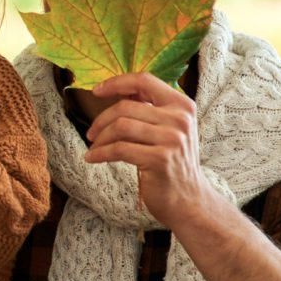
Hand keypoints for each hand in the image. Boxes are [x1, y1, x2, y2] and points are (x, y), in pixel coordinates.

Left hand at [85, 72, 204, 226]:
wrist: (188, 199)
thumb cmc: (171, 161)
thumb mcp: (168, 128)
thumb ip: (149, 108)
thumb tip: (117, 91)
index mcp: (182, 105)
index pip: (144, 80)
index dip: (116, 83)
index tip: (96, 91)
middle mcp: (180, 119)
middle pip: (125, 107)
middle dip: (101, 120)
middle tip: (91, 133)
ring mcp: (172, 139)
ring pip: (120, 126)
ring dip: (100, 138)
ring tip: (94, 147)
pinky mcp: (160, 159)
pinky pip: (119, 149)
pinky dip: (100, 153)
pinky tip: (92, 158)